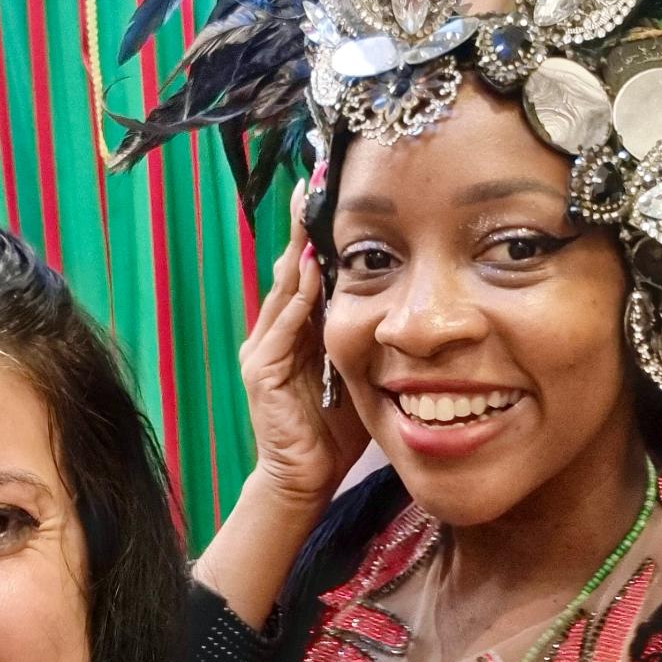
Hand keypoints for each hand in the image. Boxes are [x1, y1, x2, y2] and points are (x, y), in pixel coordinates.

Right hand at [239, 189, 368, 513]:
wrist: (303, 479)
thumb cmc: (333, 429)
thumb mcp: (356, 371)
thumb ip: (366, 338)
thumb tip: (401, 303)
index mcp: (294, 331)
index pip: (306, 273)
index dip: (314, 235)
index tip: (326, 193)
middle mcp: (272, 333)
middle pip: (290, 269)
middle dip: (299, 228)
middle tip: (310, 182)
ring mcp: (262, 351)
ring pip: (283, 290)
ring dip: (297, 250)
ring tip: (306, 210)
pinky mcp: (260, 373)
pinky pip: (281, 328)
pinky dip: (297, 299)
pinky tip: (311, 273)